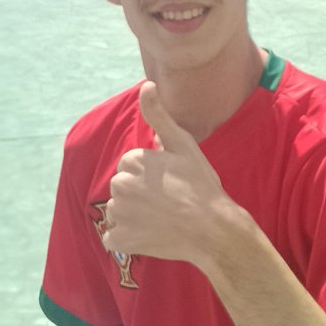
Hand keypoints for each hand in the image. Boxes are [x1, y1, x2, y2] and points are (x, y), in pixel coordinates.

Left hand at [102, 83, 237, 266]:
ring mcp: (119, 215)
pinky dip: (127, 238)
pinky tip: (149, 235)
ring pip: (117, 210)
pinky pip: (113, 237)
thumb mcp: (183, 145)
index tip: (171, 181)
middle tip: (167, 200)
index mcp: (133, 161)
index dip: (151, 174)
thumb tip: (146, 85)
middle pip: (122, 187)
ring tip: (160, 217)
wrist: (212, 229)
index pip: (130, 166)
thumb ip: (159, 116)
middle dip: (138, 192)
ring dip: (132, 215)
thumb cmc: (201, 185)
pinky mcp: (120, 240)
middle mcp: (120, 186)